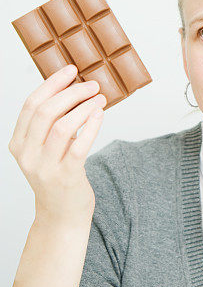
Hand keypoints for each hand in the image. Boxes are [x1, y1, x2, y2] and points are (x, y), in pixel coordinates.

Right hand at [8, 65, 105, 226]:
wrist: (61, 216)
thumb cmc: (57, 176)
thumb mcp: (44, 149)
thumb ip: (51, 124)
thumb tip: (73, 88)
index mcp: (18, 144)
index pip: (31, 105)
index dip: (51, 84)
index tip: (70, 70)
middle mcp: (27, 155)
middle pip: (46, 112)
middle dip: (71, 92)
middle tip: (91, 84)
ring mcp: (45, 168)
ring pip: (63, 126)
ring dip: (84, 107)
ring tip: (100, 98)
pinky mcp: (66, 177)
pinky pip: (79, 146)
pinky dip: (91, 125)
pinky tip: (100, 114)